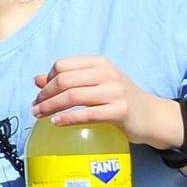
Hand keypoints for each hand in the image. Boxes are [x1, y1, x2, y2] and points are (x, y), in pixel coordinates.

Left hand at [31, 55, 181, 147]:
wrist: (151, 116)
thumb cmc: (119, 99)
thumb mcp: (96, 84)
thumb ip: (69, 80)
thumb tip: (36, 80)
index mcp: (100, 63)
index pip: (63, 65)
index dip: (47, 79)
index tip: (40, 94)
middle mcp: (108, 74)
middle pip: (65, 80)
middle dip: (45, 95)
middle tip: (35, 107)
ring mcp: (115, 92)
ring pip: (73, 96)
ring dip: (51, 107)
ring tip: (39, 116)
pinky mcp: (120, 111)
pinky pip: (87, 114)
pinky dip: (67, 119)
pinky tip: (56, 123)